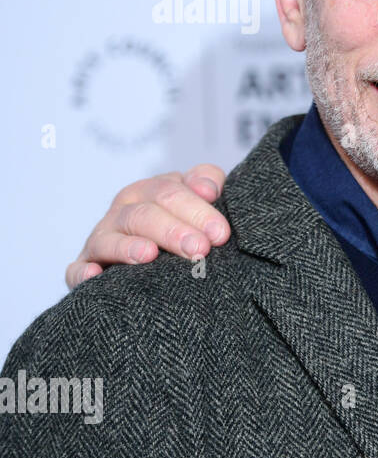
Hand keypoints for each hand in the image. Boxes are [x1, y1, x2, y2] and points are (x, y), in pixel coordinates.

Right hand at [66, 164, 229, 289]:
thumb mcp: (198, 196)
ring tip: (150, 255)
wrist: (157, 255)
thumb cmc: (187, 222)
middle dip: (172, 231)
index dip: (196, 210)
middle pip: (143, 215)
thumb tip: (208, 189)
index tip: (220, 233)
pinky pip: (76, 270)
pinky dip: (82, 273)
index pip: (170, 192)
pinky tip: (95, 276)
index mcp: (150, 191)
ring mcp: (102, 239)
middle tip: (200, 249)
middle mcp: (123, 211)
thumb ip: (207, 181)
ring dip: (128, 247)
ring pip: (111, 239)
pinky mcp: (86, 268)